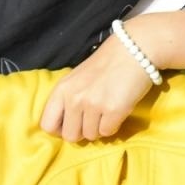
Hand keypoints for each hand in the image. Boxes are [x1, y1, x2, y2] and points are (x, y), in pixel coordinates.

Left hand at [40, 35, 155, 141]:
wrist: (136, 48)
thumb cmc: (108, 62)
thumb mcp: (79, 77)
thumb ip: (70, 98)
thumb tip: (70, 123)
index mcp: (62, 89)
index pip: (47, 125)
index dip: (60, 129)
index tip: (73, 125)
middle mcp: (74, 99)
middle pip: (70, 135)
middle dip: (83, 131)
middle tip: (95, 119)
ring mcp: (93, 105)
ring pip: (91, 136)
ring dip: (100, 128)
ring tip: (108, 112)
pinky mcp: (113, 110)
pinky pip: (108, 132)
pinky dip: (114, 126)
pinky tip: (119, 111)